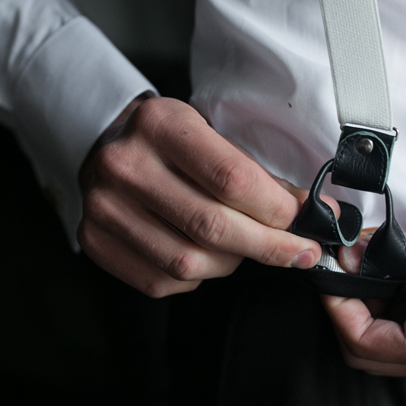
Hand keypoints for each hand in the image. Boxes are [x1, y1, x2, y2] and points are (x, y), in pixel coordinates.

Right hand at [78, 95, 321, 296]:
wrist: (104, 149)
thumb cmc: (170, 145)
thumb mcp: (211, 137)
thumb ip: (256, 176)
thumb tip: (310, 213)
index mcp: (158, 125)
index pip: (231, 179)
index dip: (276, 210)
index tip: (303, 222)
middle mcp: (124, 165)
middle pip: (212, 226)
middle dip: (267, 246)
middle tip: (299, 254)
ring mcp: (104, 207)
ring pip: (188, 262)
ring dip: (231, 264)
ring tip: (244, 249)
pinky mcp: (94, 242)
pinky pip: (162, 281)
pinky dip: (196, 278)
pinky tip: (203, 257)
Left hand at [322, 182, 405, 383]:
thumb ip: (398, 253)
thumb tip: (353, 254)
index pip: (362, 344)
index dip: (335, 308)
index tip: (328, 273)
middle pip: (368, 353)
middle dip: (344, 312)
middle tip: (339, 270)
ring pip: (385, 346)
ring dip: (365, 310)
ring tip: (361, 267)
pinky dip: (389, 309)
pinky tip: (388, 275)